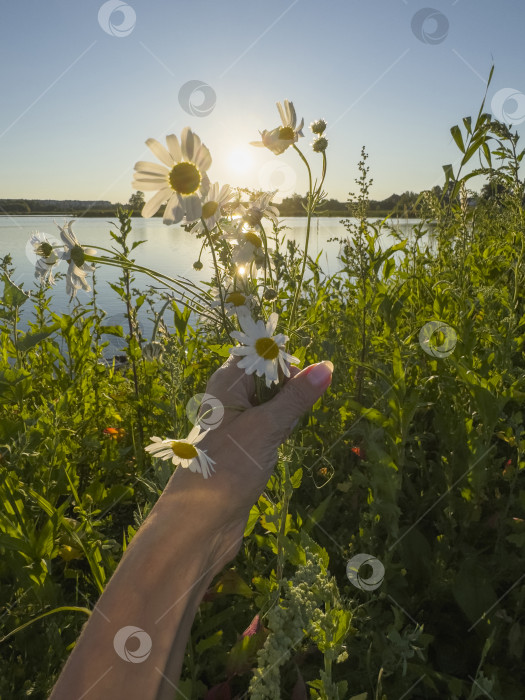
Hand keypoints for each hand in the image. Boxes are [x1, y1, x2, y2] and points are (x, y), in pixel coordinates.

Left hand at [165, 355, 333, 561]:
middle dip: (288, 394)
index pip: (260, 356)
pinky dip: (277, 436)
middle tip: (285, 418)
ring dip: (284, 418)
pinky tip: (275, 451)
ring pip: (271, 406)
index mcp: (227, 382)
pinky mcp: (241, 447)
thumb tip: (325, 368)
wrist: (199, 524)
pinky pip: (267, 429)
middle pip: (269, 380)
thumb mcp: (267, 426)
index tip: (300, 387)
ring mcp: (235, 424)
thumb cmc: (228, 468)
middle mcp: (228, 398)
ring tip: (276, 438)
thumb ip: (296, 397)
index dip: (284, 366)